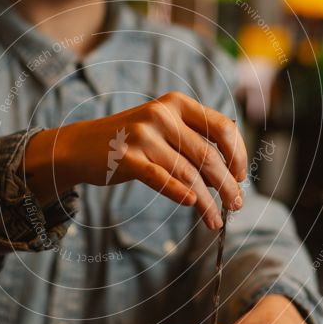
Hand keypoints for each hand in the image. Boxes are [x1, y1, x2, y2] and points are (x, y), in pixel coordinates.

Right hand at [24, 91, 246, 229]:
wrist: (81, 146)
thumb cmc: (131, 142)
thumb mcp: (164, 130)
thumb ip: (194, 143)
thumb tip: (230, 175)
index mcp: (177, 103)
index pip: (222, 127)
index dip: (238, 154)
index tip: (241, 177)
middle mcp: (161, 114)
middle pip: (207, 155)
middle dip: (226, 185)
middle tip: (236, 205)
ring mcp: (142, 134)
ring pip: (187, 172)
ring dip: (207, 201)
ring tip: (215, 220)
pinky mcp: (126, 157)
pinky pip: (160, 178)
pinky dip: (179, 192)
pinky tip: (193, 205)